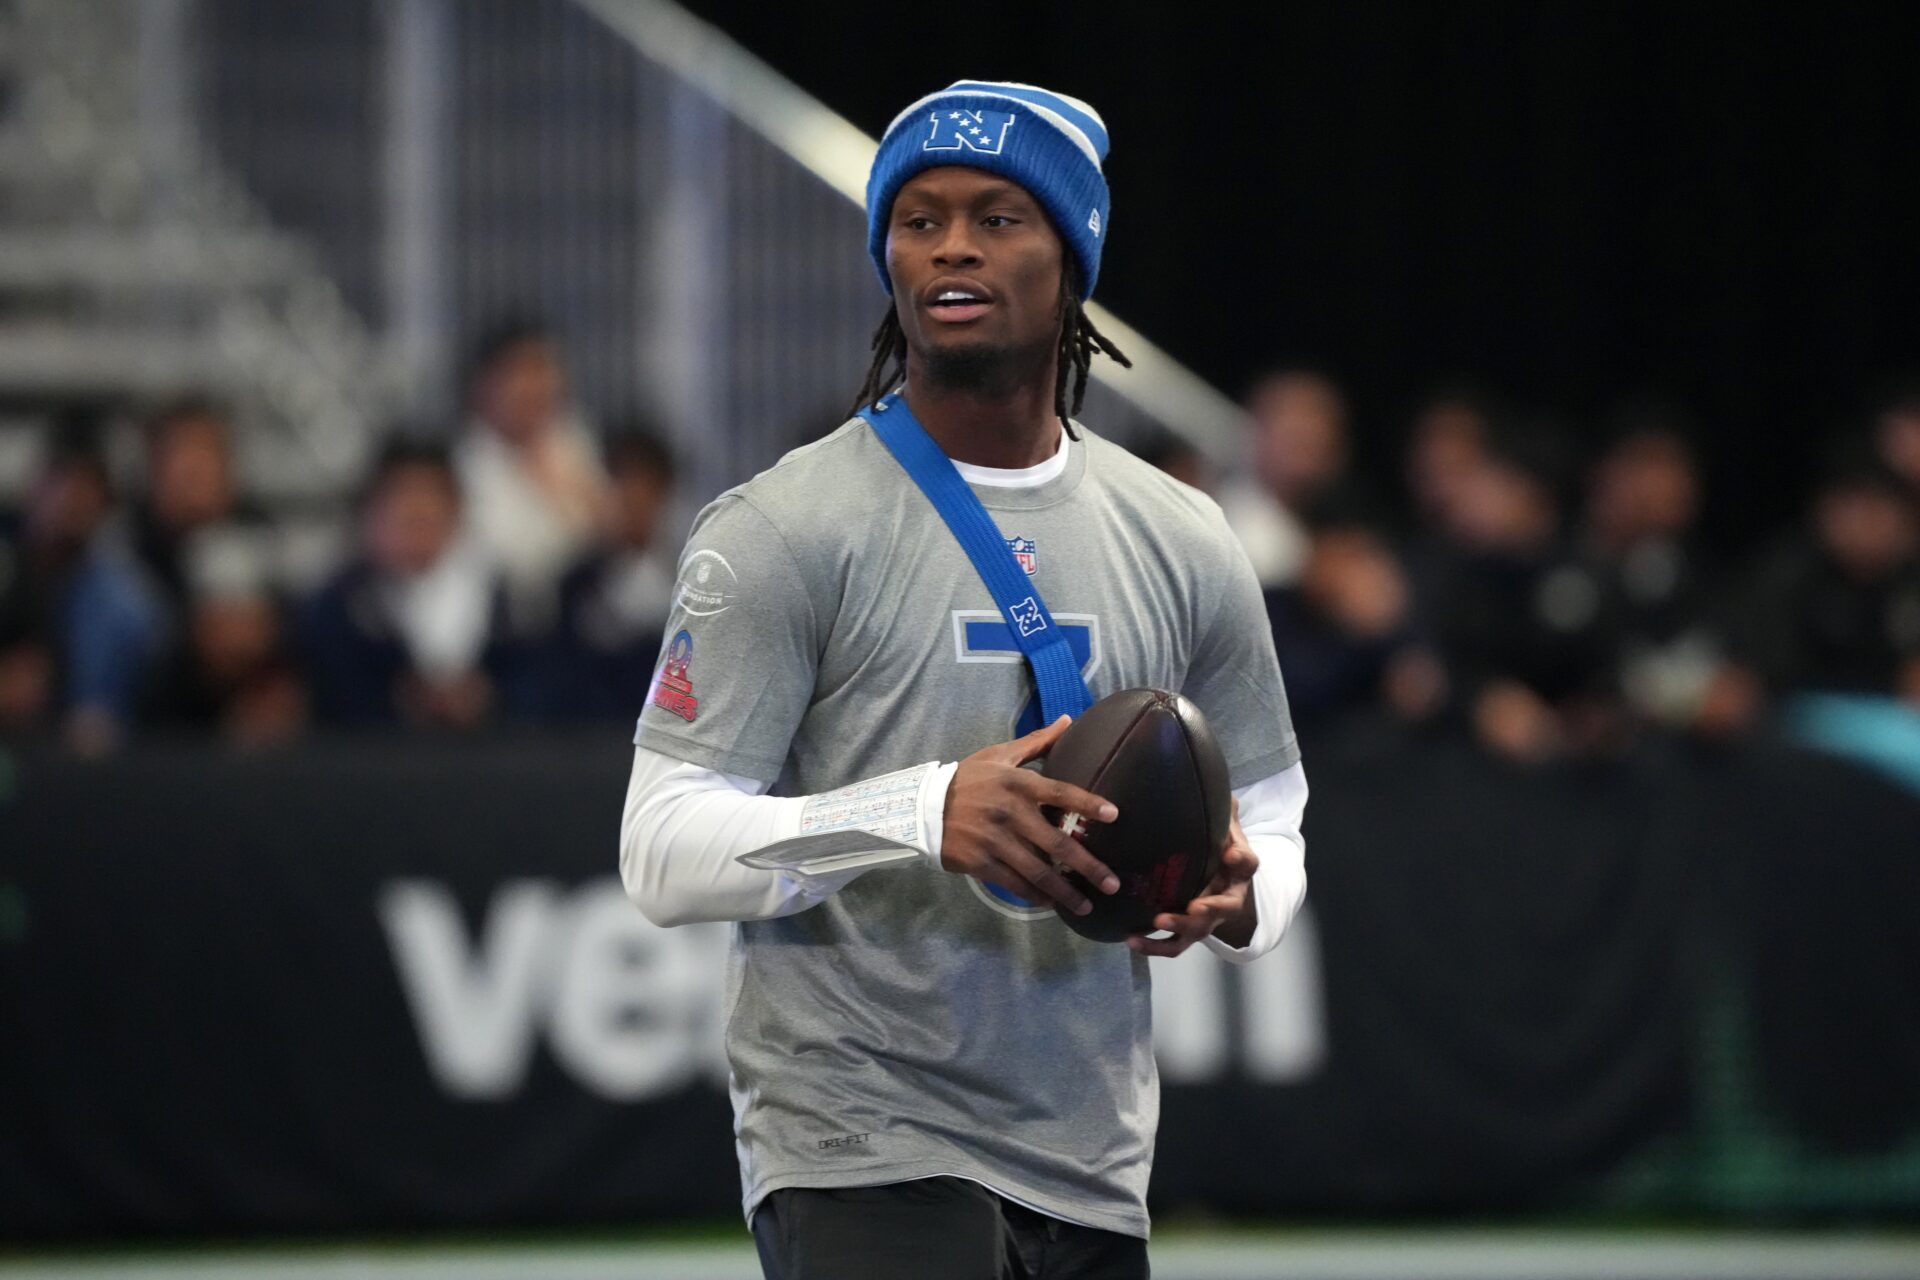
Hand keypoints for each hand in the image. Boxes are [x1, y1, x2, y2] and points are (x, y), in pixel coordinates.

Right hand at [942, 715, 1121, 915]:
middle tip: (1112, 884)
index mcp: (1018, 784)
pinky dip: (1035, 896)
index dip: (1087, 804)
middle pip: (1057, 843)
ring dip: (1065, 892)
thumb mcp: (1000, 755)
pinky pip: (1014, 884)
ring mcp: (996, 841)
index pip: (1061, 792)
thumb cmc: (968, 779)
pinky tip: (1050, 903)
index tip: (1114, 815)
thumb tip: (1069, 720)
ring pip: (1038, 872)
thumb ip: (1037, 742)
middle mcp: (1011, 813)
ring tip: (1086, 906)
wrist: (923, 806)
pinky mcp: (981, 863)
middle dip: (1088, 866)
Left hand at [1128, 796, 1258, 956]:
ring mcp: (1207, 917)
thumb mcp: (1223, 824)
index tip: (1229, 855)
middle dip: (1210, 909)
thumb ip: (1220, 809)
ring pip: (1198, 930)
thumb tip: (1213, 784)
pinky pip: (1173, 943)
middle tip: (1194, 907)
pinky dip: (1153, 945)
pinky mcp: (1187, 929)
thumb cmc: (1218, 844)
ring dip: (1179, 928)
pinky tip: (1131, 940)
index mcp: (1239, 869)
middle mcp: (1227, 896)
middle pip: (1225, 908)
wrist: (1217, 874)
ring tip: (1156, 922)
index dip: (1240, 860)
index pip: (1247, 864)